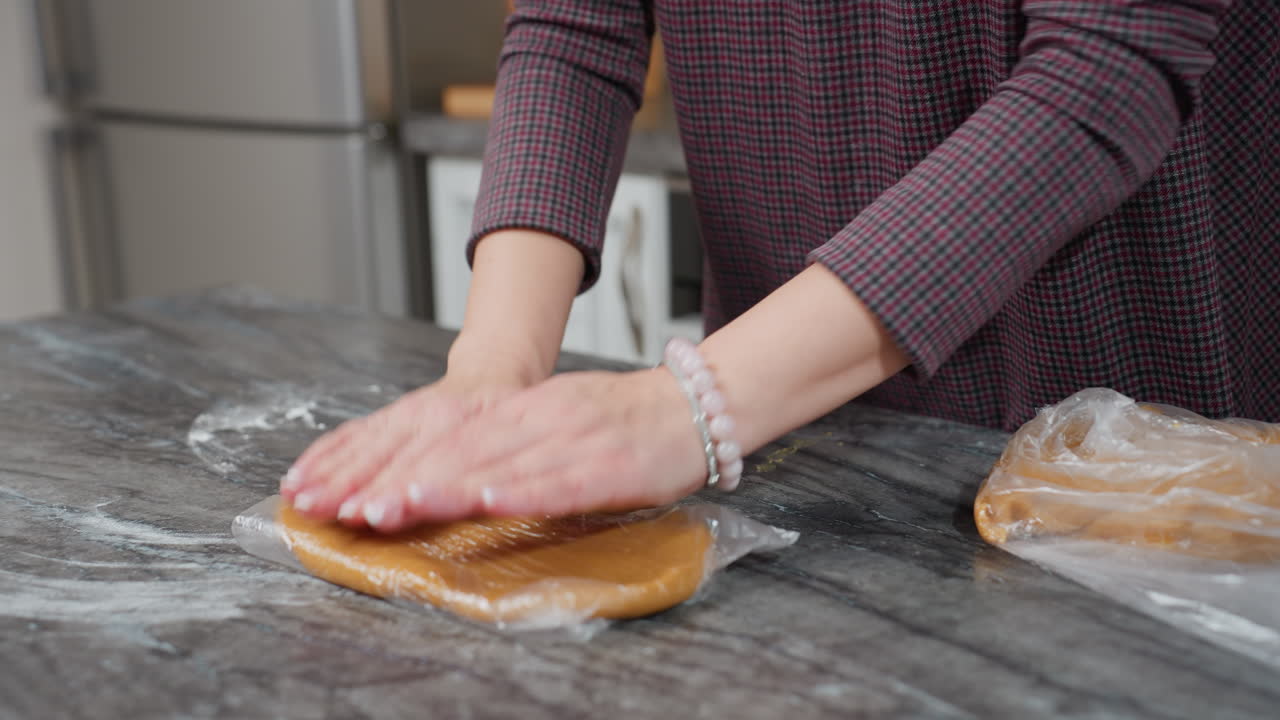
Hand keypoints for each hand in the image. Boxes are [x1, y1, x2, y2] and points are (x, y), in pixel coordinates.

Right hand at [279, 366, 526, 517]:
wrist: (494, 374)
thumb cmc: (507, 419)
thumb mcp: (512, 441)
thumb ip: (490, 472)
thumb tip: (466, 501)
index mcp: (462, 424)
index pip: (426, 462)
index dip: (395, 489)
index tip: (368, 513)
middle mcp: (428, 416)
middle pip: (384, 455)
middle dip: (349, 485)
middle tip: (321, 511)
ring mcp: (402, 414)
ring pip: (361, 444)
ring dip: (326, 473)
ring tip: (297, 499)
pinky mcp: (385, 415)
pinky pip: (349, 434)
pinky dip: (321, 456)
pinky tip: (297, 477)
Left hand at [283, 368, 707, 531]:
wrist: (695, 406)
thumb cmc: (626, 418)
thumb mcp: (559, 413)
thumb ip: (512, 438)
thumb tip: (459, 470)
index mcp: (527, 409)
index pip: (456, 438)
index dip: (406, 465)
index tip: (363, 492)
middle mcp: (541, 421)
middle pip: (465, 452)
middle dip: (410, 482)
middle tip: (364, 510)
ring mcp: (573, 441)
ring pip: (502, 465)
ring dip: (449, 489)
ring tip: (403, 507)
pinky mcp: (607, 466)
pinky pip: (558, 481)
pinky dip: (520, 491)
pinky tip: (488, 502)